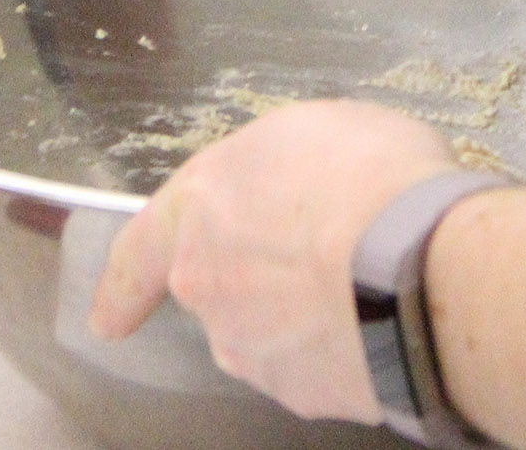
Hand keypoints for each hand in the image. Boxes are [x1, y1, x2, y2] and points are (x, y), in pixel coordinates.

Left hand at [87, 102, 460, 424]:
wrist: (420, 267)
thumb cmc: (367, 175)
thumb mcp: (315, 129)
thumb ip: (282, 165)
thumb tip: (297, 183)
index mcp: (198, 211)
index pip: (140, 254)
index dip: (123, 287)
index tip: (105, 319)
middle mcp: (210, 289)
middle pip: (222, 288)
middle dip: (263, 278)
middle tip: (328, 248)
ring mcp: (254, 351)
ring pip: (269, 332)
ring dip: (304, 313)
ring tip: (369, 279)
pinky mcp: (303, 397)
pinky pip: (317, 366)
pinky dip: (342, 347)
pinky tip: (383, 318)